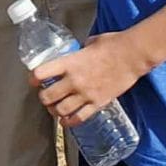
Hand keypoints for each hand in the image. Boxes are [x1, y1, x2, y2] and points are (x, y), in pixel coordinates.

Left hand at [31, 33, 145, 125]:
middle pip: (47, 96)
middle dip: (43, 97)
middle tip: (45, 95)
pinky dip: (69, 122)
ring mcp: (85, 94)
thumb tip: (77, 54)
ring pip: (60, 110)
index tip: (33, 80)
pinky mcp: (98, 103)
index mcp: (69, 63)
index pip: (40, 73)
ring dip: (54, 110)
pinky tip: (65, 121)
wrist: (132, 55)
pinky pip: (79, 118)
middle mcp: (74, 80)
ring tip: (54, 109)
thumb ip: (79, 52)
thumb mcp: (89, 43)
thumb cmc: (112, 44)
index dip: (33, 78)